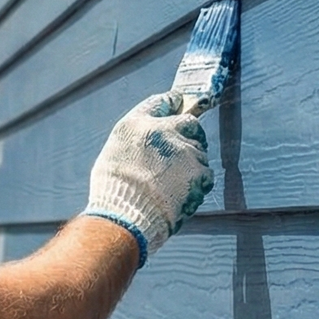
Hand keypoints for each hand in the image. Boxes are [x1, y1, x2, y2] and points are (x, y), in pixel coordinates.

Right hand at [83, 93, 214, 263]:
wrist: (125, 216)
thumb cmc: (113, 191)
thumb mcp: (113, 154)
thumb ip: (135, 140)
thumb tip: (148, 139)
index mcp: (136, 124)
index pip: (161, 102)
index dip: (172, 103)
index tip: (178, 104)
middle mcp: (161, 131)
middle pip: (189, 122)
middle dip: (190, 134)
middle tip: (183, 151)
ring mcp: (183, 150)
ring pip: (199, 150)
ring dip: (191, 164)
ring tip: (173, 184)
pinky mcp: (198, 171)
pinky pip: (205, 173)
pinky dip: (197, 183)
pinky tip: (181, 194)